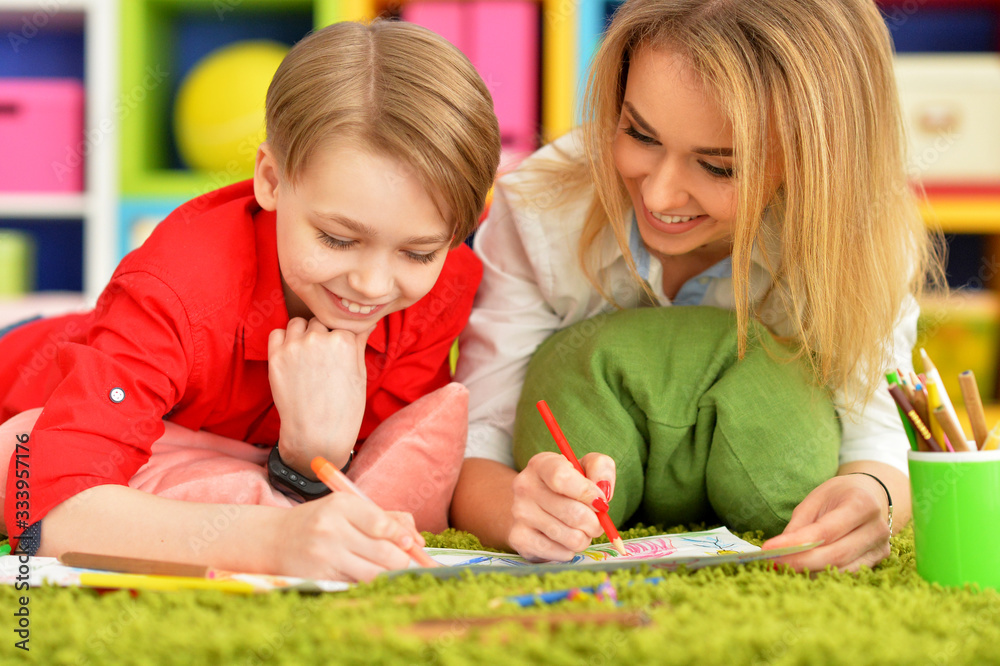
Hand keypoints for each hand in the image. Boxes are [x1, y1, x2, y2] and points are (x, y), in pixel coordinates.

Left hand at [268, 317, 371, 474]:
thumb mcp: (359, 373)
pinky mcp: (276, 356)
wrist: (316, 436)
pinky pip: (278, 333)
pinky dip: (284, 339)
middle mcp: (319, 338)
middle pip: (319, 322)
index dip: (340, 337)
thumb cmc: (344, 409)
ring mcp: (295, 346)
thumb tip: (367, 322)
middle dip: (322, 334)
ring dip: (303, 333)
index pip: (341, 323)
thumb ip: (359, 342)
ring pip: (298, 323)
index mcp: (344, 340)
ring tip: (307, 356)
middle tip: (323, 358)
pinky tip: (292, 356)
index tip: (338, 352)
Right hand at [276, 492, 423, 580]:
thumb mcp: (347, 508)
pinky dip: (366, 582)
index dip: (402, 537)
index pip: (382, 524)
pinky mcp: (319, 577)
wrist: (274, 539)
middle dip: (401, 560)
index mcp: (342, 505)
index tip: (411, 544)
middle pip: (384, 553)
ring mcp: (324, 555)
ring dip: (387, 574)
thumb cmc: (320, 521)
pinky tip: (364, 575)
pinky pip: (356, 584)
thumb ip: (385, 518)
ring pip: (374, 573)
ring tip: (387, 569)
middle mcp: (331, 529)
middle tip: (404, 561)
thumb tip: (417, 542)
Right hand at [507, 451, 615, 561]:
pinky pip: (562, 553)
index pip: (562, 477)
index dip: (587, 492)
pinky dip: (571, 550)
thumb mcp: (587, 466)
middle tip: (596, 521)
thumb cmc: (569, 485)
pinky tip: (564, 540)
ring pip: (572, 537)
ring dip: (585, 538)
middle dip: (595, 522)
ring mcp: (520, 514)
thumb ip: (601, 468)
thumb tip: (603, 494)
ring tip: (580, 530)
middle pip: (574, 513)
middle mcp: (524, 487)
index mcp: (540, 464)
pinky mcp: (520, 539)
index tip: (600, 501)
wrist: (534, 506)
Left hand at [761, 474, 891, 571]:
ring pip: (842, 569)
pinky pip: (848, 573)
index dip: (796, 543)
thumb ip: (800, 524)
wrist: (872, 495)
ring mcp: (881, 547)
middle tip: (773, 563)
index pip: (825, 531)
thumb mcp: (817, 498)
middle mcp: (876, 528)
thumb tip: (780, 549)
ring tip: (784, 568)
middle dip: (800, 562)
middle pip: (835, 555)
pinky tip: (804, 571)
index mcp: (861, 504)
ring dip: (810, 571)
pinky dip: (823, 574)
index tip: (769, 548)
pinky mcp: (878, 560)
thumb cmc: (840, 494)